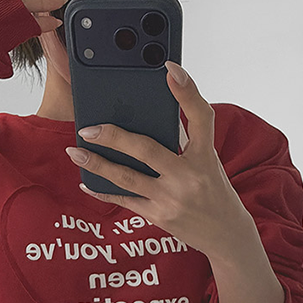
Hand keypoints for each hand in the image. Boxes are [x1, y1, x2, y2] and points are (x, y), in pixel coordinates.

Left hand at [65, 63, 252, 259]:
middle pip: (146, 150)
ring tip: (75, 152)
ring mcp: (172, 199)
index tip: (170, 68)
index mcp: (206, 156)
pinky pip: (125, 201)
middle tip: (88, 128)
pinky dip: (103, 191)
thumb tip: (149, 113)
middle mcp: (189, 177)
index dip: (186, 91)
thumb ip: (184, 138)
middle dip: (113, 137)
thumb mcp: (208, 161)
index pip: (200, 117)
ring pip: (127, 178)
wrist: (226, 234)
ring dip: (97, 164)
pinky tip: (86, 182)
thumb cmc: (214, 190)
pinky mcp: (159, 216)